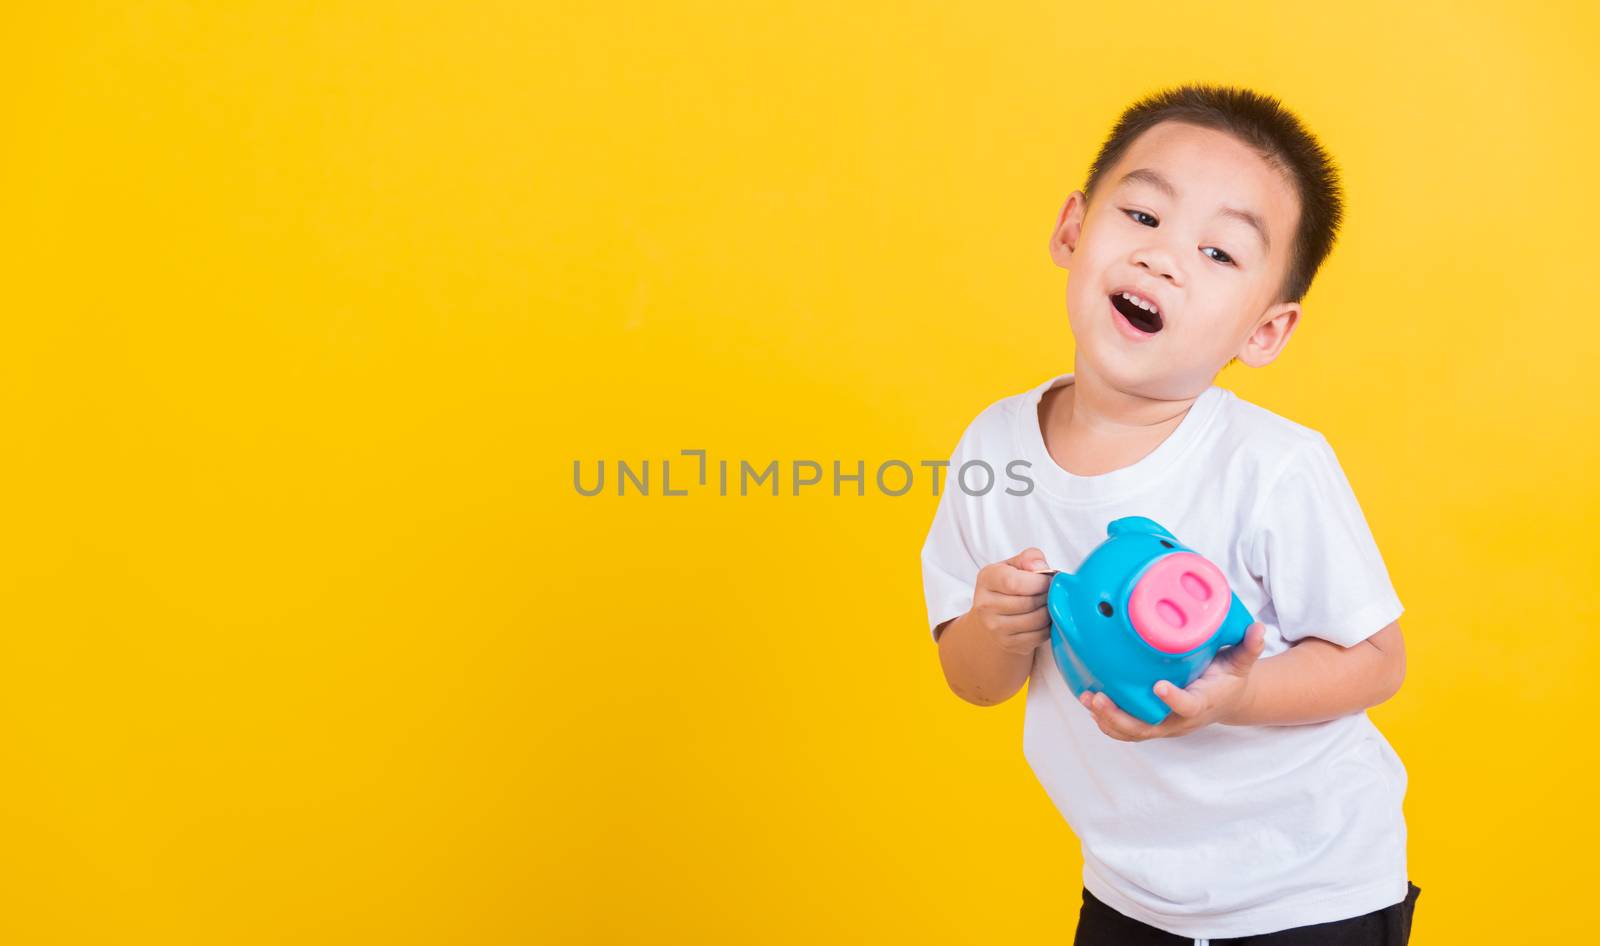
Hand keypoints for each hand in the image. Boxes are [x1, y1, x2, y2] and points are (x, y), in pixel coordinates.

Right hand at [968, 548, 1052, 656]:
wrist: (994, 616)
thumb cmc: (1009, 586)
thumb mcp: (1015, 565)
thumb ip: (1029, 558)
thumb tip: (1040, 567)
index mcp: (986, 579)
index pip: (1013, 583)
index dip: (1038, 581)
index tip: (1048, 579)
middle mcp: (985, 605)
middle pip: (1028, 603)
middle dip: (1047, 596)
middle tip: (1051, 591)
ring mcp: (995, 627)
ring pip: (1036, 620)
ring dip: (1049, 612)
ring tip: (1047, 603)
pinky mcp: (1008, 643)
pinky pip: (1038, 635)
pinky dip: (1048, 627)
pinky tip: (1044, 618)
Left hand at [1079, 622, 1267, 739]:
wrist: (1227, 700)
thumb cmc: (1229, 678)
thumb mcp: (1242, 663)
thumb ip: (1248, 647)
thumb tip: (1258, 629)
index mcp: (1202, 704)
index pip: (1187, 706)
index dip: (1172, 700)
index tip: (1158, 686)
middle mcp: (1180, 720)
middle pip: (1148, 728)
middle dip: (1122, 717)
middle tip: (1099, 698)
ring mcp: (1164, 725)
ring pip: (1132, 732)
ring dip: (1107, 719)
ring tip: (1088, 698)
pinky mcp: (1152, 722)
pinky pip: (1126, 728)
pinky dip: (1106, 720)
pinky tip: (1089, 700)